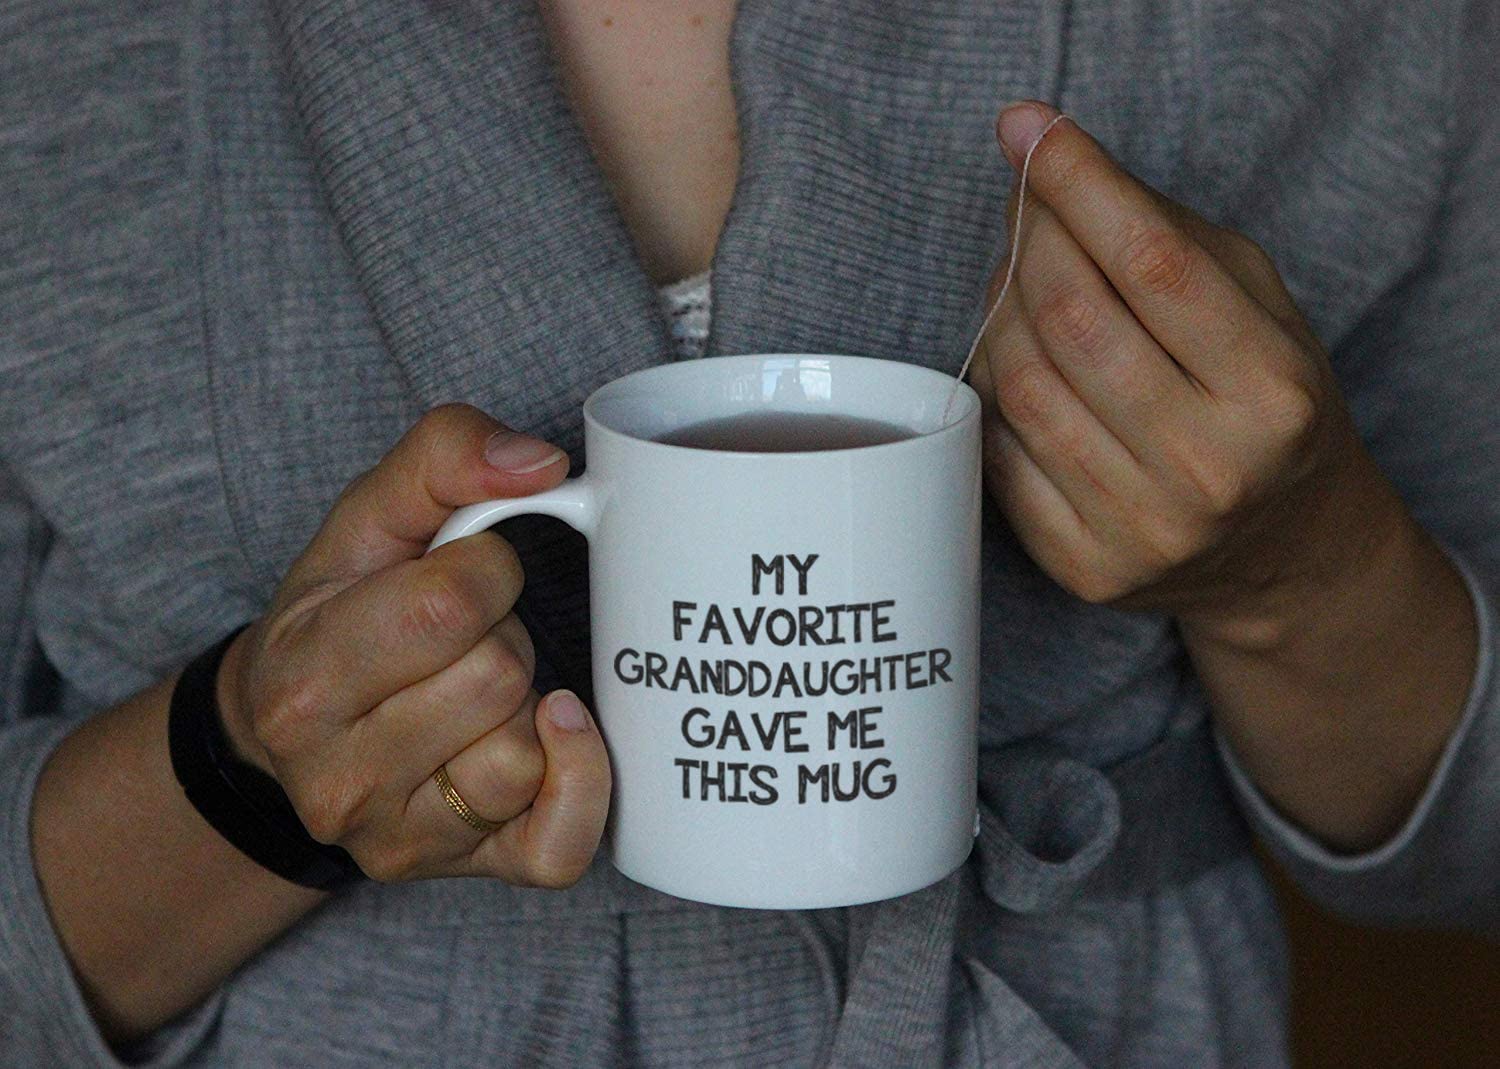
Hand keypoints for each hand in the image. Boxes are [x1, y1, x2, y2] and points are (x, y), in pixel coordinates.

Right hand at [216, 404, 611, 887]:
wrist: (299, 731)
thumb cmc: (344, 612)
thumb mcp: (368, 518)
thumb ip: (443, 457)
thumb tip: (541, 464)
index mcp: (304, 677)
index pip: (450, 602)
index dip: (486, 569)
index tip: (462, 575)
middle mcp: (337, 778)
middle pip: (497, 678)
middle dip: (502, 637)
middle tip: (462, 643)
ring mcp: (400, 838)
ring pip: (525, 755)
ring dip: (525, 706)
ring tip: (477, 694)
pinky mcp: (465, 872)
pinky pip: (561, 847)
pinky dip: (580, 785)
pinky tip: (555, 737)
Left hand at [970, 101, 1411, 645]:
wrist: (1284, 555)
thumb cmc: (1265, 410)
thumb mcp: (1260, 310)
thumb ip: (1169, 236)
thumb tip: (1048, 166)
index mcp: (1272, 391)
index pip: (1153, 265)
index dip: (1079, 186)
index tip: (1029, 132)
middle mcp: (1210, 467)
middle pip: (1072, 320)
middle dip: (1030, 244)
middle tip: (1026, 213)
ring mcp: (1142, 528)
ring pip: (1022, 385)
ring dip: (999, 313)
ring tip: (1018, 285)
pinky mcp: (1084, 568)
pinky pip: (999, 451)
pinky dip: (993, 390)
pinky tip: (1017, 363)